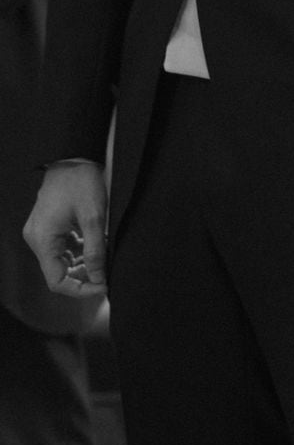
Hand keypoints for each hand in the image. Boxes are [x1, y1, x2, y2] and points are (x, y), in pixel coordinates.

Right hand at [23, 162, 108, 297]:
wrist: (74, 155)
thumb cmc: (81, 181)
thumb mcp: (93, 217)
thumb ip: (95, 251)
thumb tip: (98, 278)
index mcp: (42, 240)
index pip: (56, 281)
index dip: (80, 289)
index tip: (102, 285)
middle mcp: (36, 239)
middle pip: (58, 272)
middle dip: (82, 277)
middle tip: (105, 274)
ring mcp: (41, 232)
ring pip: (60, 261)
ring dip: (81, 264)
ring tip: (102, 258)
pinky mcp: (48, 226)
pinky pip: (61, 248)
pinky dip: (78, 252)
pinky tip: (94, 246)